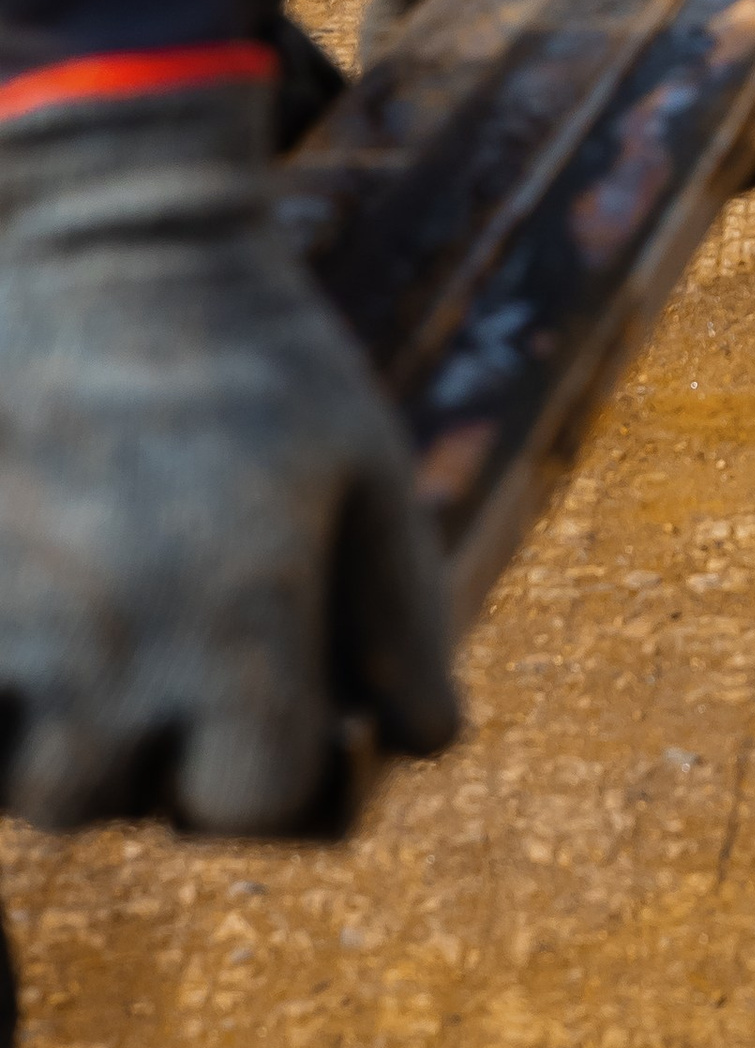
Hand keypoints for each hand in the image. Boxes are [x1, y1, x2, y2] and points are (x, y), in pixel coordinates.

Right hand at [0, 79, 458, 834]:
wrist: (97, 243)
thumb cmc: (250, 352)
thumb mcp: (365, 462)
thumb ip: (404, 615)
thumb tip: (421, 745)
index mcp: (241, 617)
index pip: (254, 804)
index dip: (266, 763)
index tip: (263, 694)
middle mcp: (115, 649)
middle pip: (120, 801)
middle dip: (152, 747)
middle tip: (164, 633)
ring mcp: (8, 633)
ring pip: (27, 781)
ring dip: (58, 729)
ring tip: (93, 614)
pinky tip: (32, 610)